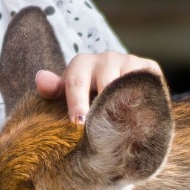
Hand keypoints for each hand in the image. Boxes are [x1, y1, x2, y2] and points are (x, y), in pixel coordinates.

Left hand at [33, 51, 163, 124]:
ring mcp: (129, 61)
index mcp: (81, 63)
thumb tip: (40, 79)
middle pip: (105, 84)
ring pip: (127, 85)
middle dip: (103, 108)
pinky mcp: (149, 68)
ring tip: (126, 127)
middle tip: (103, 130)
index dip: (77, 104)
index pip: (76, 82)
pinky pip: (148, 85)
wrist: (115, 85)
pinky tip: (143, 118)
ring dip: (126, 106)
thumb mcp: (66, 93)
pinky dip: (146, 101)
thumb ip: (53, 90)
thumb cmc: (84, 93)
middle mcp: (106, 58)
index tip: (79, 124)